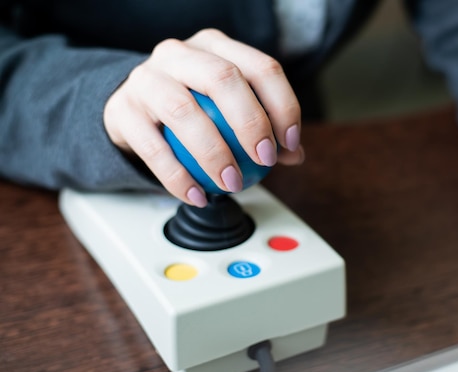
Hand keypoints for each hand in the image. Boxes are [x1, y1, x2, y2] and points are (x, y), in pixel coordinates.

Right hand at [103, 29, 303, 206]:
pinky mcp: (121, 110)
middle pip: (223, 78)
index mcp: (214, 47)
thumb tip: (294, 154)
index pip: (260, 67)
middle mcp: (179, 54)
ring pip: (183, 110)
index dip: (282, 105)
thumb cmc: (191, 108)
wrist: (131, 109)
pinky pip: (152, 148)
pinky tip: (198, 196)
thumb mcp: (227, 108)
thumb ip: (263, 128)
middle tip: (264, 160)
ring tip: (232, 183)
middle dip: (251, 122)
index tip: (290, 142)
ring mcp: (146, 78)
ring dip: (214, 153)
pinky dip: (177, 177)